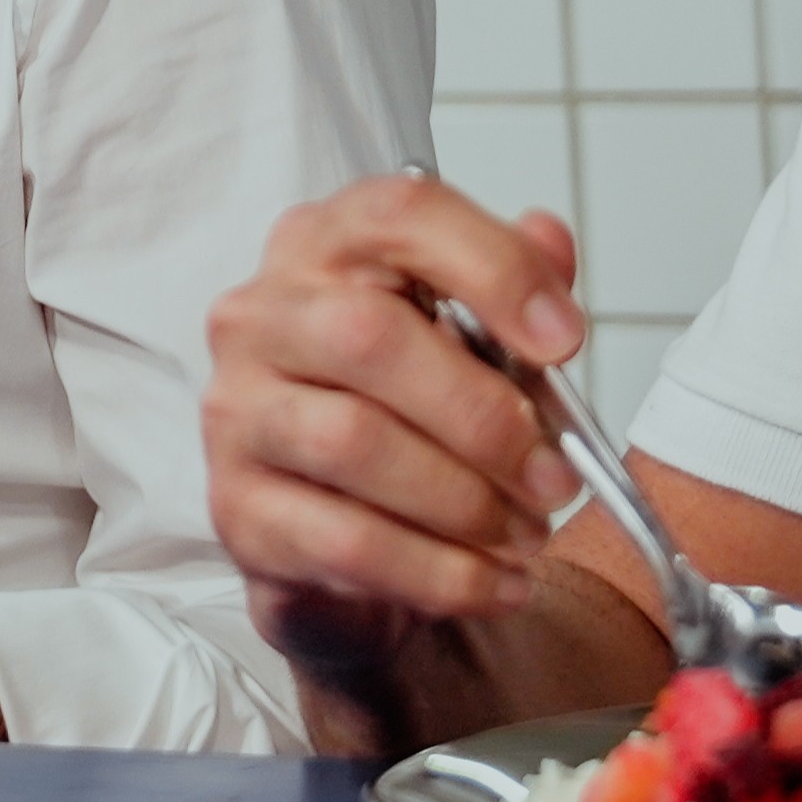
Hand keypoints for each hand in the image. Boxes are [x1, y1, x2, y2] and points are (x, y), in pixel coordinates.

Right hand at [200, 179, 588, 680]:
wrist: (334, 528)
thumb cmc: (406, 411)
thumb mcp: (472, 332)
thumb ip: (514, 278)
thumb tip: (549, 240)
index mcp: (324, 246)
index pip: (399, 218)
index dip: (494, 270)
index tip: (564, 341)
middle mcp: (262, 316)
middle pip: (370, 337)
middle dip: (484, 416)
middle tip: (555, 475)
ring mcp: (237, 413)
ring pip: (353, 443)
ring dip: (465, 502)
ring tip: (527, 532)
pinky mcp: (237, 511)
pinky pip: (345, 542)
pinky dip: (440, 572)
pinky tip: (495, 583)